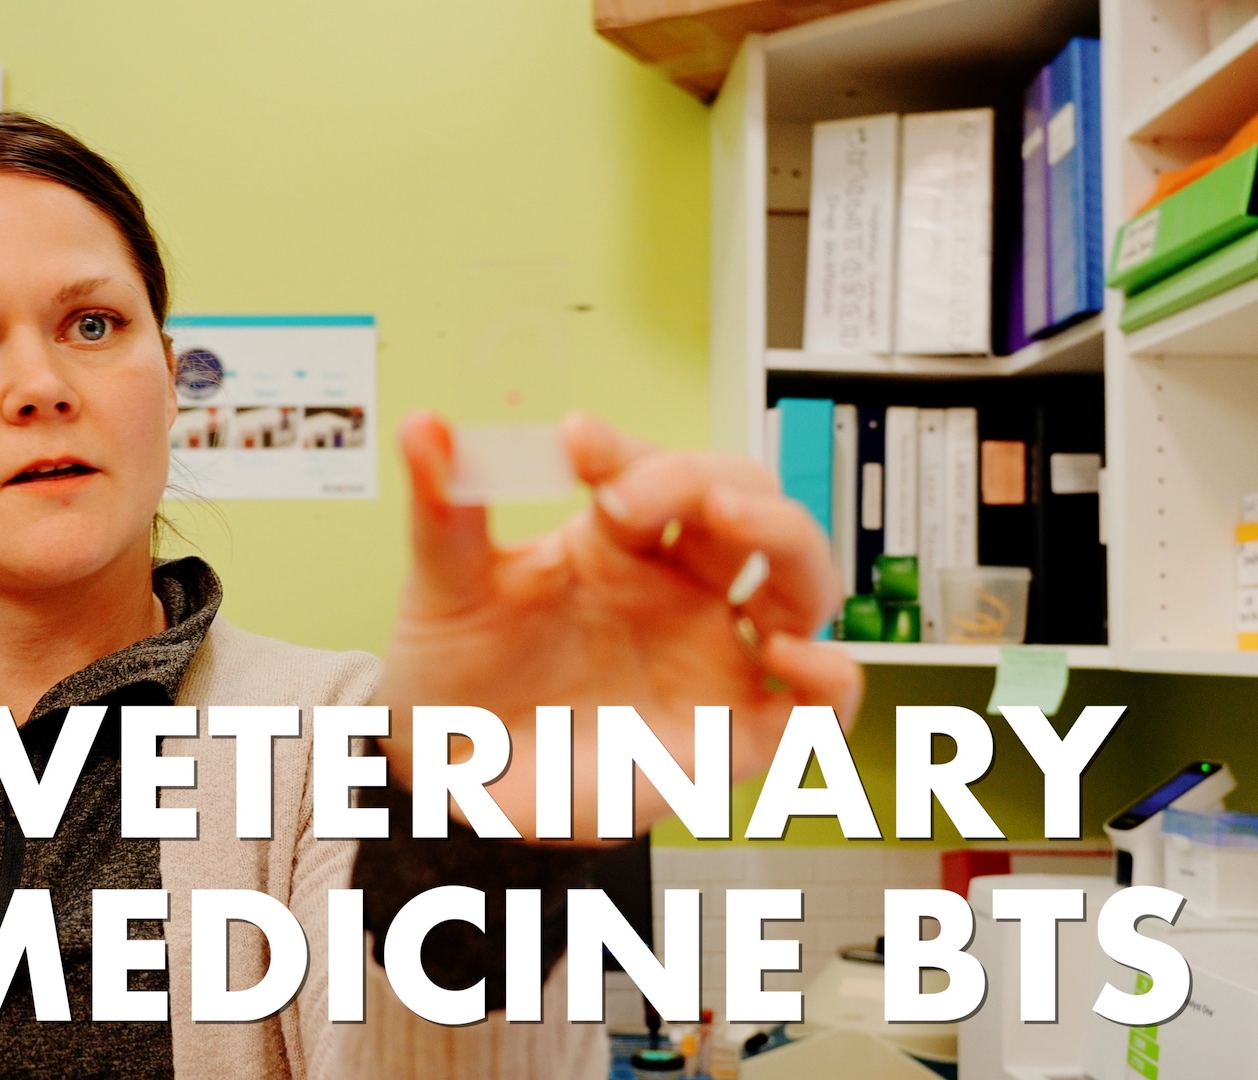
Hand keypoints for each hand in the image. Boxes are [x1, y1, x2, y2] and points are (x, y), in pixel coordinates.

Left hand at [372, 412, 862, 839]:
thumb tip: (425, 427)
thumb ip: (443, 510)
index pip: (656, 471)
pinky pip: (818, 708)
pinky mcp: (732, 734)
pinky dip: (832, 677)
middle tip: (644, 489)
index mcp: (621, 545)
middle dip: (714, 478)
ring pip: (802, 581)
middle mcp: (680, 592)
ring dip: (787, 536)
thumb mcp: (444, 591)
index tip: (577, 441)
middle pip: (751, 504)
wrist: (450, 782)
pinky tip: (788, 652)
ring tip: (734, 518)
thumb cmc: (457, 682)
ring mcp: (714, 657)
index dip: (629, 449)